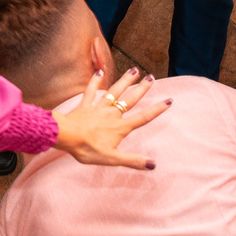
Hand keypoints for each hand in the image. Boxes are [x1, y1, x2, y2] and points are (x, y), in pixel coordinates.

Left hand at [52, 67, 169, 169]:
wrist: (66, 136)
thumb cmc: (88, 149)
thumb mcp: (112, 159)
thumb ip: (133, 161)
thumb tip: (153, 165)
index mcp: (121, 127)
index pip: (143, 118)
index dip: (157, 109)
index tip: (168, 100)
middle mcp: (113, 114)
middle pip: (131, 99)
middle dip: (142, 88)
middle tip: (152, 77)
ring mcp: (99, 107)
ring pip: (115, 91)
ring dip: (125, 80)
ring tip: (135, 70)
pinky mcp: (85, 105)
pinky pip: (91, 91)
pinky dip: (95, 81)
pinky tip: (99, 71)